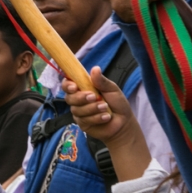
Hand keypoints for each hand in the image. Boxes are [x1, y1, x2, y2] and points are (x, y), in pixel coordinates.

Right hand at [64, 66, 150, 180]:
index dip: (67, 85)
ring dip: (92, 108)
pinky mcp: (82, 124)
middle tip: (94, 97)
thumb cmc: (117, 103)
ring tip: (105, 107)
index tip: (74, 87)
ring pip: (77, 110)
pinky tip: (106, 117)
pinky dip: (96, 118)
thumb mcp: (112, 89)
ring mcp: (79, 112)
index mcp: (83, 88)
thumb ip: (101, 81)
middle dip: (81, 98)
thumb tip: (95, 68)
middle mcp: (78, 100)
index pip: (68, 84)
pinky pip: (84, 120)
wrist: (123, 122)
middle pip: (69, 98)